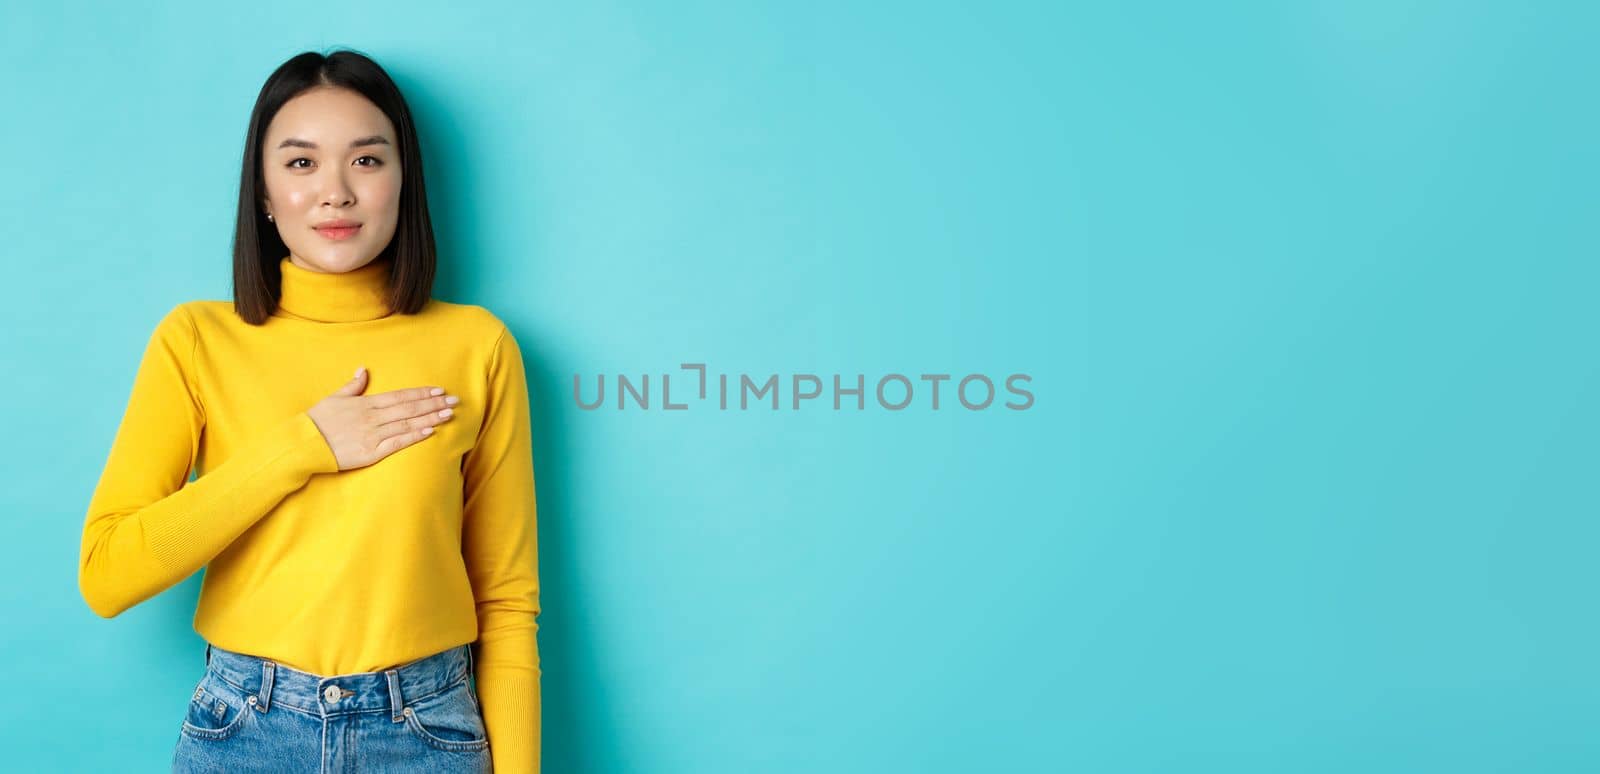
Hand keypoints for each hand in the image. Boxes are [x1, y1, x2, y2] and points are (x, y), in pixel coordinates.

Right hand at [305, 367, 458, 471]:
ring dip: (430, 418)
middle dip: (433, 404)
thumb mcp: (334, 398)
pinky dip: (414, 437)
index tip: (439, 390)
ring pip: (407, 424)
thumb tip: (364, 370)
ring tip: (449, 415)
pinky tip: (429, 432)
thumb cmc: (317, 420)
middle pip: (409, 408)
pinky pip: (396, 443)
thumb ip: (353, 385)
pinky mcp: (370, 453)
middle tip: (454, 401)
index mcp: (366, 403)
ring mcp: (372, 435)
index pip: (400, 396)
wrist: (303, 444)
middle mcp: (373, 417)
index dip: (421, 393)